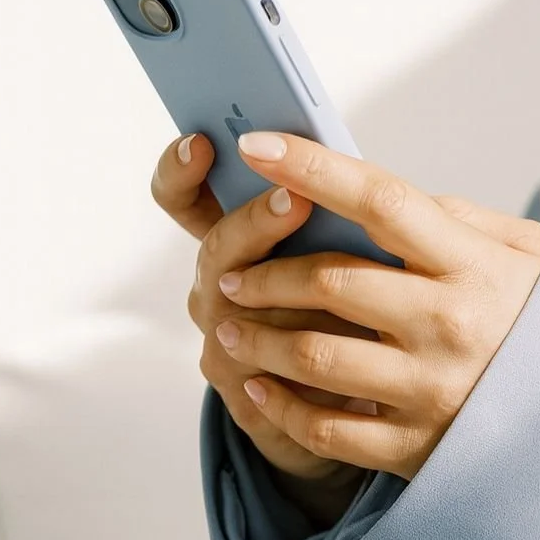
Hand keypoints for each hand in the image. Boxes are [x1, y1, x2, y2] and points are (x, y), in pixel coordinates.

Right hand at [151, 134, 373, 484]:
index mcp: (239, 242)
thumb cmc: (352, 302)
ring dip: (286, 294)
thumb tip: (357, 168)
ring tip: (330, 274)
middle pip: (217, 252)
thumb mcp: (349, 245)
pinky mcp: (250, 397)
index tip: (202, 143)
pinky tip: (347, 345)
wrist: (353, 392)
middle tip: (294, 199)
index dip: (182, 173)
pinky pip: (265, 378)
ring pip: (238, 317)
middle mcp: (221, 289)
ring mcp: (228, 345)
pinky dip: (306, 359)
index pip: (187, 201)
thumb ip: (342, 210)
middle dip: (255, 223)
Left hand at [215, 132, 539, 480]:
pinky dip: (280, 407)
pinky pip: (328, 428)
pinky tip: (259, 387)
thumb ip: (461, 219)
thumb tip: (385, 201)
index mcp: (475, 266)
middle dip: (265, 272)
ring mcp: (432, 389)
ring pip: (315, 356)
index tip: (258, 146)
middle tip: (229, 272)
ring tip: (228, 327)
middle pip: (332, 281)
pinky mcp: (418, 446)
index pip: (383, 202)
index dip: (314, 168)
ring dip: (257, 339)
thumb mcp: (527, 254)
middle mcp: (450, 324)